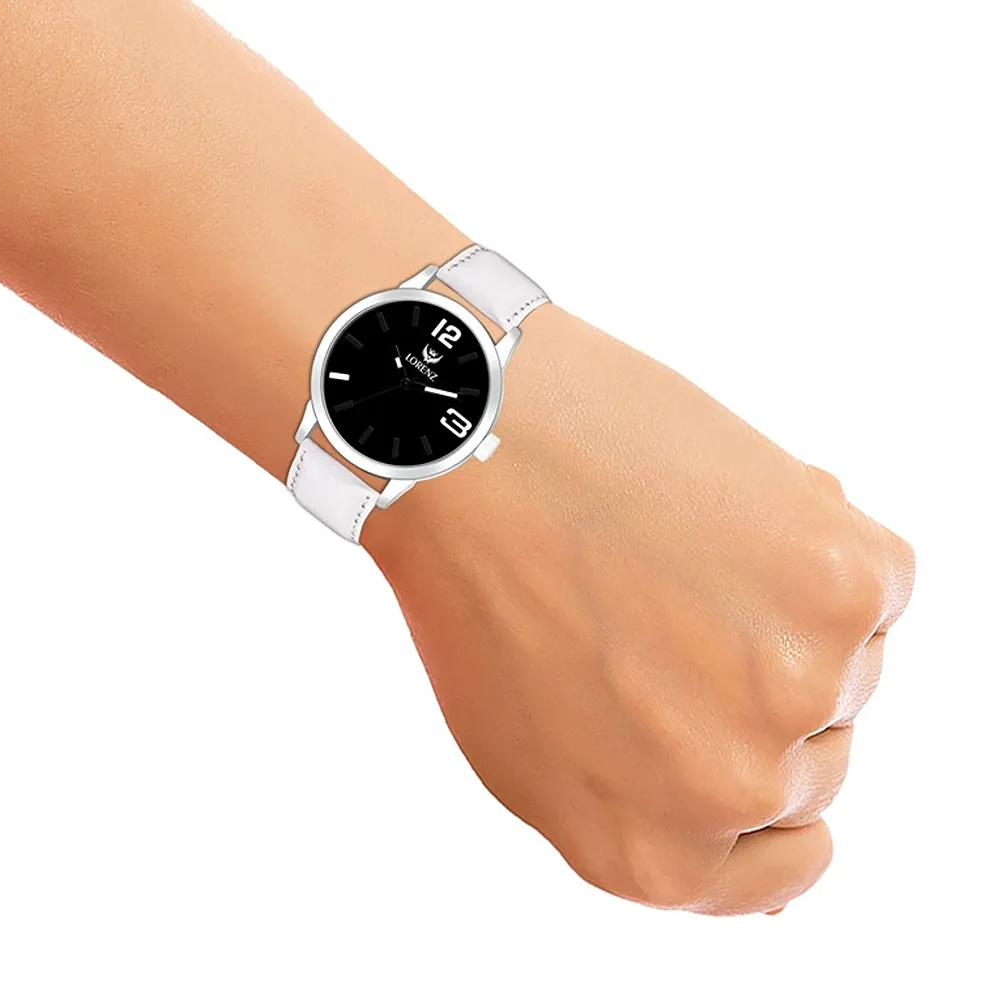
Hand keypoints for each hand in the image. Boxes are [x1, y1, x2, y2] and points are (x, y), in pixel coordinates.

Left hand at [363, 305, 914, 915]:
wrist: (464, 440)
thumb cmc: (483, 589)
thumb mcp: (537, 755)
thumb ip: (656, 821)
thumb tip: (782, 853)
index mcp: (654, 857)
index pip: (788, 863)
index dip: (768, 791)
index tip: (735, 721)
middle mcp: (733, 794)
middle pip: (822, 759)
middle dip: (761, 690)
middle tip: (666, 610)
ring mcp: (801, 688)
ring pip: (850, 662)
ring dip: (785, 611)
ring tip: (677, 550)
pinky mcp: (842, 581)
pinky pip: (874, 580)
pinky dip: (816, 542)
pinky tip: (723, 508)